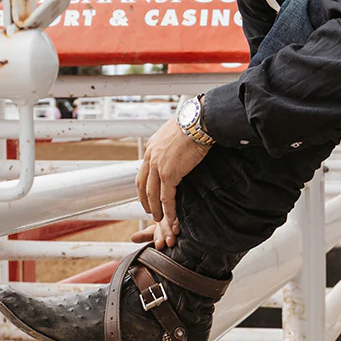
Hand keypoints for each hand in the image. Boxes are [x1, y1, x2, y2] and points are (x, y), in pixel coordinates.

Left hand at [136, 118, 210, 246]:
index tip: (148, 194)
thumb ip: (172, 144)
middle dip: (145, 200)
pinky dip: (168, 209)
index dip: (145, 185)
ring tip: (159, 219)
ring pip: (152, 194)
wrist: (197, 122)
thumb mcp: (175, 133)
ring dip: (155, 209)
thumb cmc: (192, 124)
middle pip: (142, 185)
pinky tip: (171, 217)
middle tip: (149, 210)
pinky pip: (166, 197)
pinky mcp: (169, 174)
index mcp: (151, 147)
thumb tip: (179, 146)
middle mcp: (151, 157)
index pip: (144, 171)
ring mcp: (158, 166)